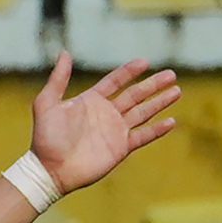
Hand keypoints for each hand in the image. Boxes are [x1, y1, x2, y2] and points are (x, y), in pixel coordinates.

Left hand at [30, 51, 180, 193]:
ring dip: (159, 102)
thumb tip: (64, 53)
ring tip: (176, 91)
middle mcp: (105, 114)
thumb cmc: (45, 138)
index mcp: (90, 101)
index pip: (115, 82)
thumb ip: (57, 79)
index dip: (129, 71)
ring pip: (143, 113)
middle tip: (171, 74)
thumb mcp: (46, 104)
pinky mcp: (120, 148)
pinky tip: (171, 121)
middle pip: (135, 95)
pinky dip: (157, 130)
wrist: (50, 169)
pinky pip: (143, 136)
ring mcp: (114, 131)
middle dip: (153, 85)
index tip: (144, 61)